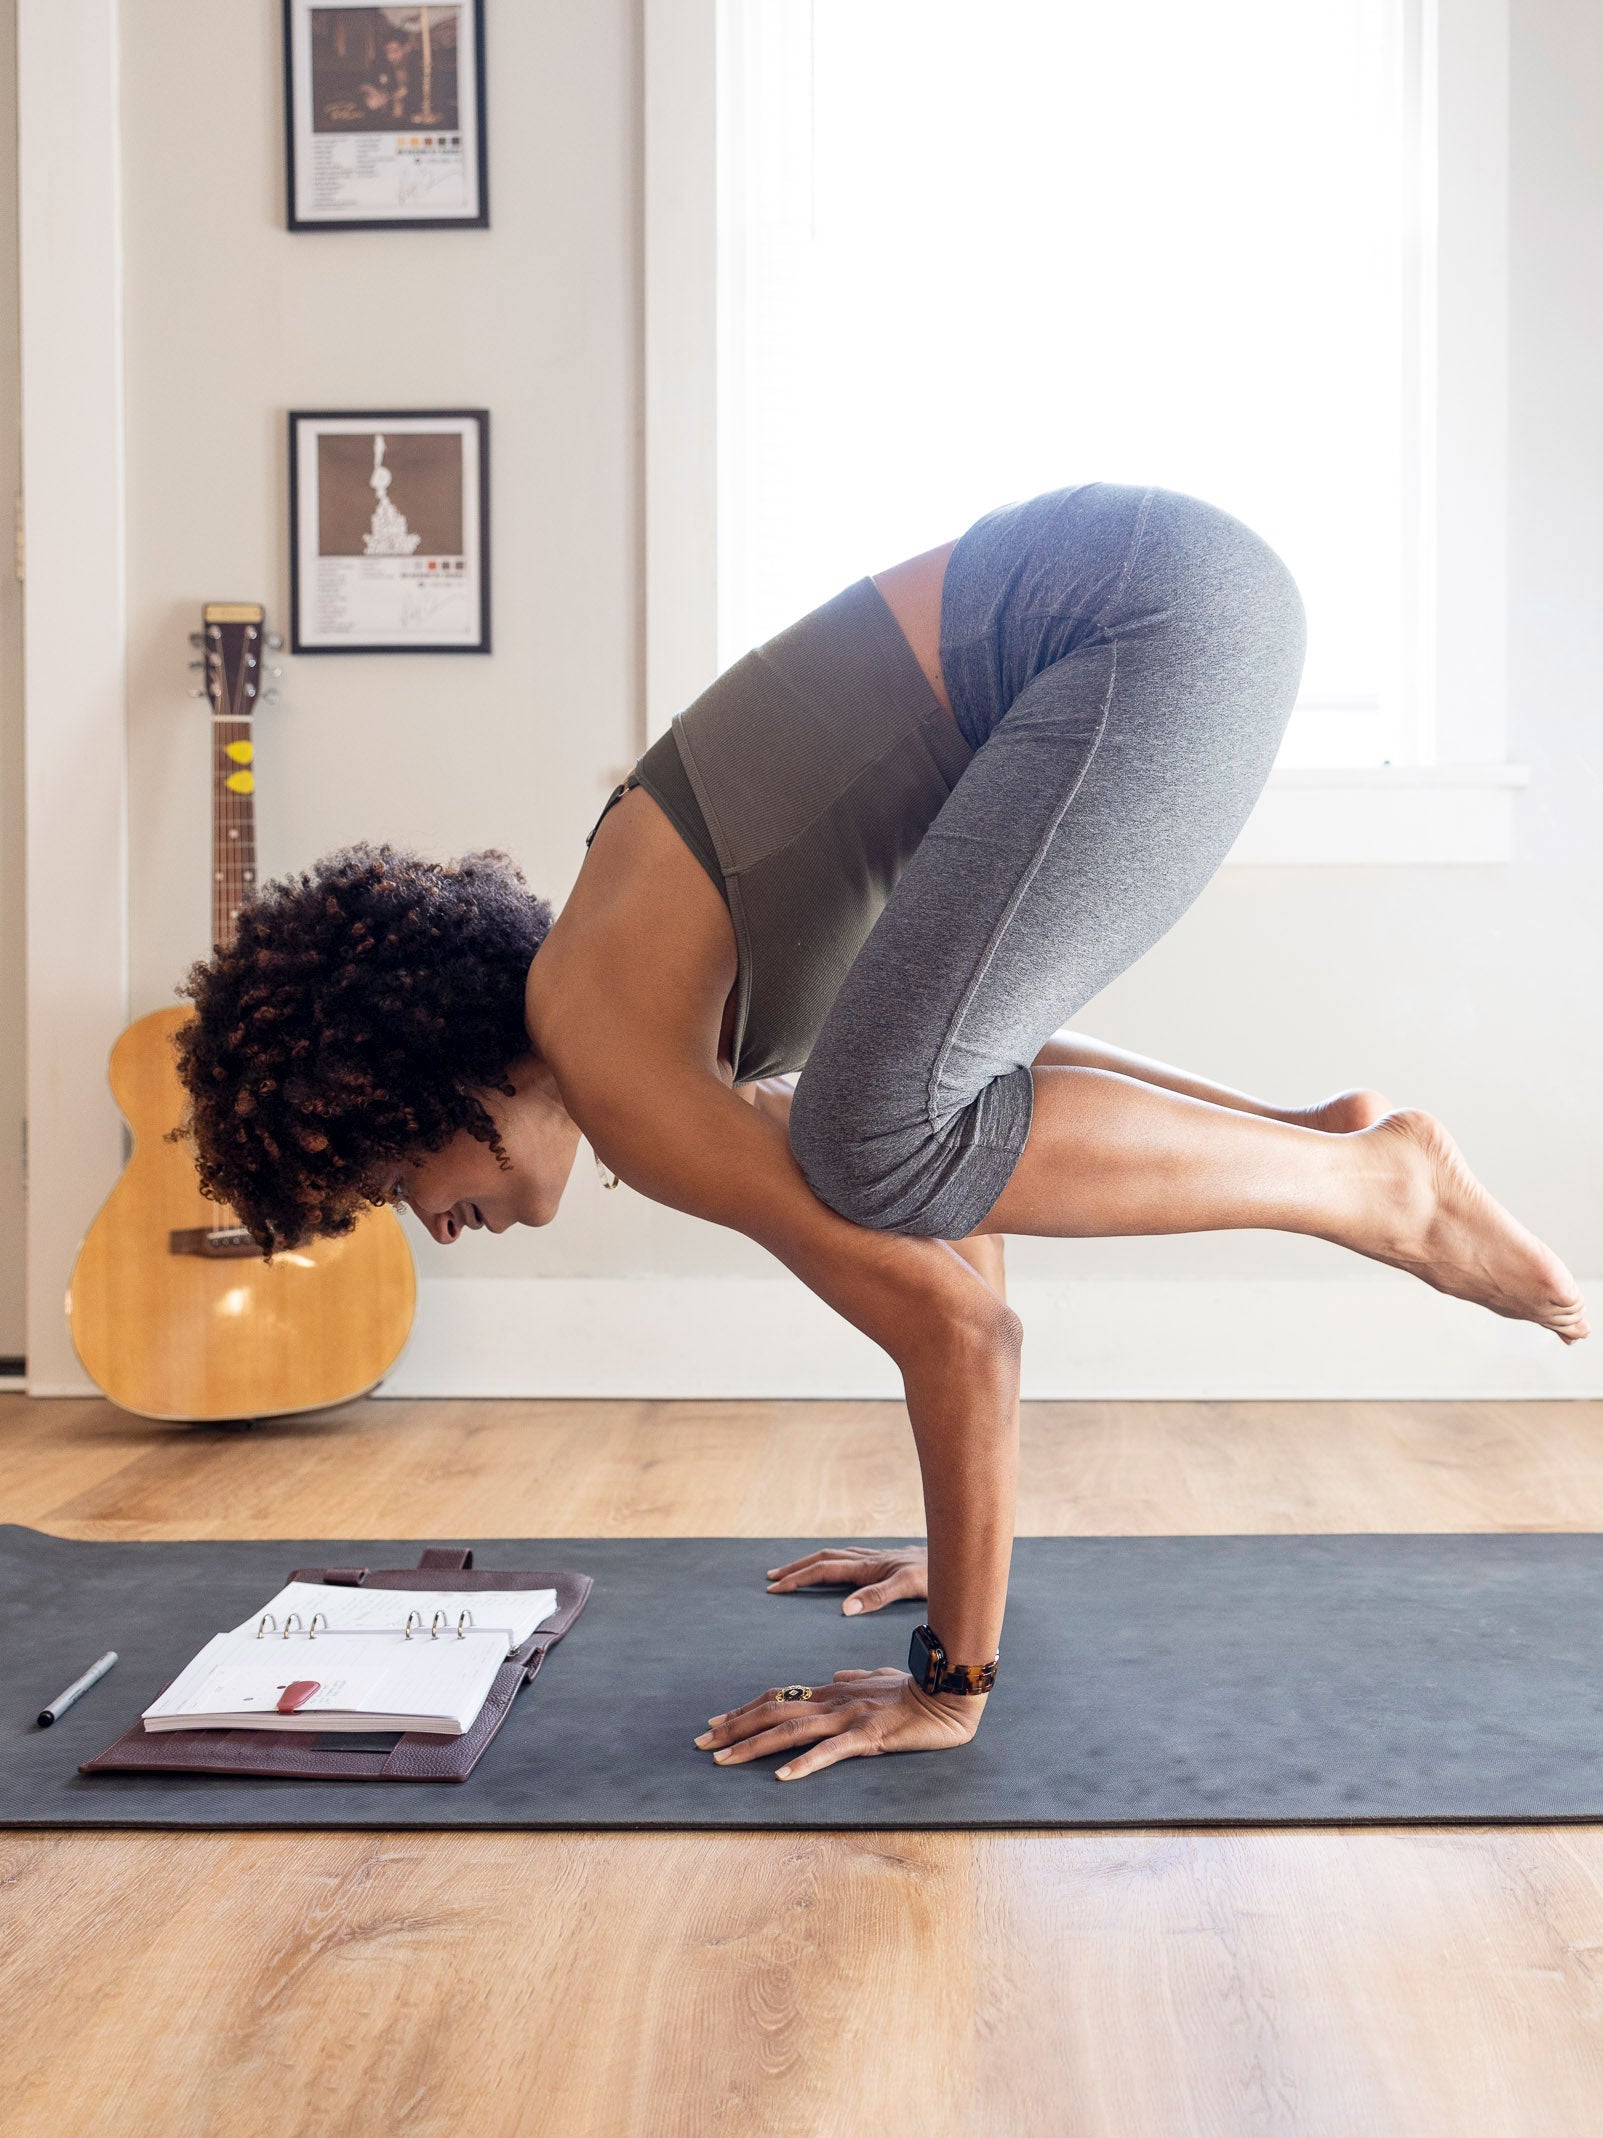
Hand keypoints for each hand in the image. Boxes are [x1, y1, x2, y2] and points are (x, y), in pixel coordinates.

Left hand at [694, 1668, 981, 1780]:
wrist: (948, 1692)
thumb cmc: (917, 1688)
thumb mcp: (880, 1679)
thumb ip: (855, 1678)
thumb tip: (833, 1677)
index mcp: (833, 1692)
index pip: (778, 1698)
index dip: (744, 1710)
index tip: (716, 1722)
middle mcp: (833, 1701)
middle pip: (772, 1712)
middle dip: (733, 1728)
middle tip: (700, 1743)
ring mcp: (848, 1718)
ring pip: (790, 1730)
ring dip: (752, 1746)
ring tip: (722, 1760)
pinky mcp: (868, 1737)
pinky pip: (831, 1752)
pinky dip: (804, 1764)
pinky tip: (782, 1778)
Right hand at [765, 1544, 928, 1615]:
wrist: (956, 1555)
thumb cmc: (935, 1574)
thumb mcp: (908, 1586)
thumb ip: (877, 1597)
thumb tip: (843, 1609)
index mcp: (867, 1566)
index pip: (822, 1570)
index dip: (797, 1579)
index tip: (774, 1588)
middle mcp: (867, 1559)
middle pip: (822, 1559)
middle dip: (795, 1569)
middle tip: (770, 1579)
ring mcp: (874, 1559)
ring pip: (833, 1557)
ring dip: (809, 1564)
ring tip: (791, 1572)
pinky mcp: (883, 1562)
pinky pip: (847, 1559)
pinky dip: (829, 1563)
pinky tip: (831, 1568)